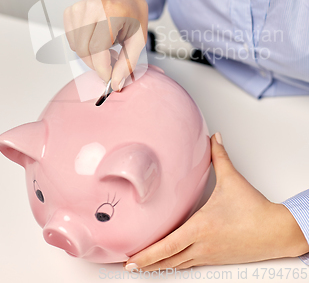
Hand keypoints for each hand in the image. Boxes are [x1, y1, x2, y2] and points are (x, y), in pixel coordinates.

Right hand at [63, 0, 147, 90]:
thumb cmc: (133, 16)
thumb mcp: (138, 39)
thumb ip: (127, 63)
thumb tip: (115, 84)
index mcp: (111, 11)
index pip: (98, 49)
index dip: (103, 69)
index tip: (109, 78)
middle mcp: (92, 6)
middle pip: (84, 50)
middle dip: (97, 64)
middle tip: (110, 61)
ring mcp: (78, 7)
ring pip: (77, 47)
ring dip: (91, 55)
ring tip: (106, 47)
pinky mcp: (70, 11)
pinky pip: (71, 40)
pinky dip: (83, 46)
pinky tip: (96, 39)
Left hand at [124, 133, 308, 270]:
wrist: (276, 231)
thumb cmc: (254, 210)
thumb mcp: (232, 179)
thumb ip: (219, 156)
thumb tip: (214, 138)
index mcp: (201, 228)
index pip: (167, 246)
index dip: (146, 255)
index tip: (130, 259)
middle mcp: (202, 245)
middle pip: (168, 260)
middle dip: (146, 264)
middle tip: (128, 265)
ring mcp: (210, 254)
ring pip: (179, 264)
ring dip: (160, 266)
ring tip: (144, 266)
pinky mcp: (217, 258)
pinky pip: (191, 263)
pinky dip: (177, 264)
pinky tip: (172, 262)